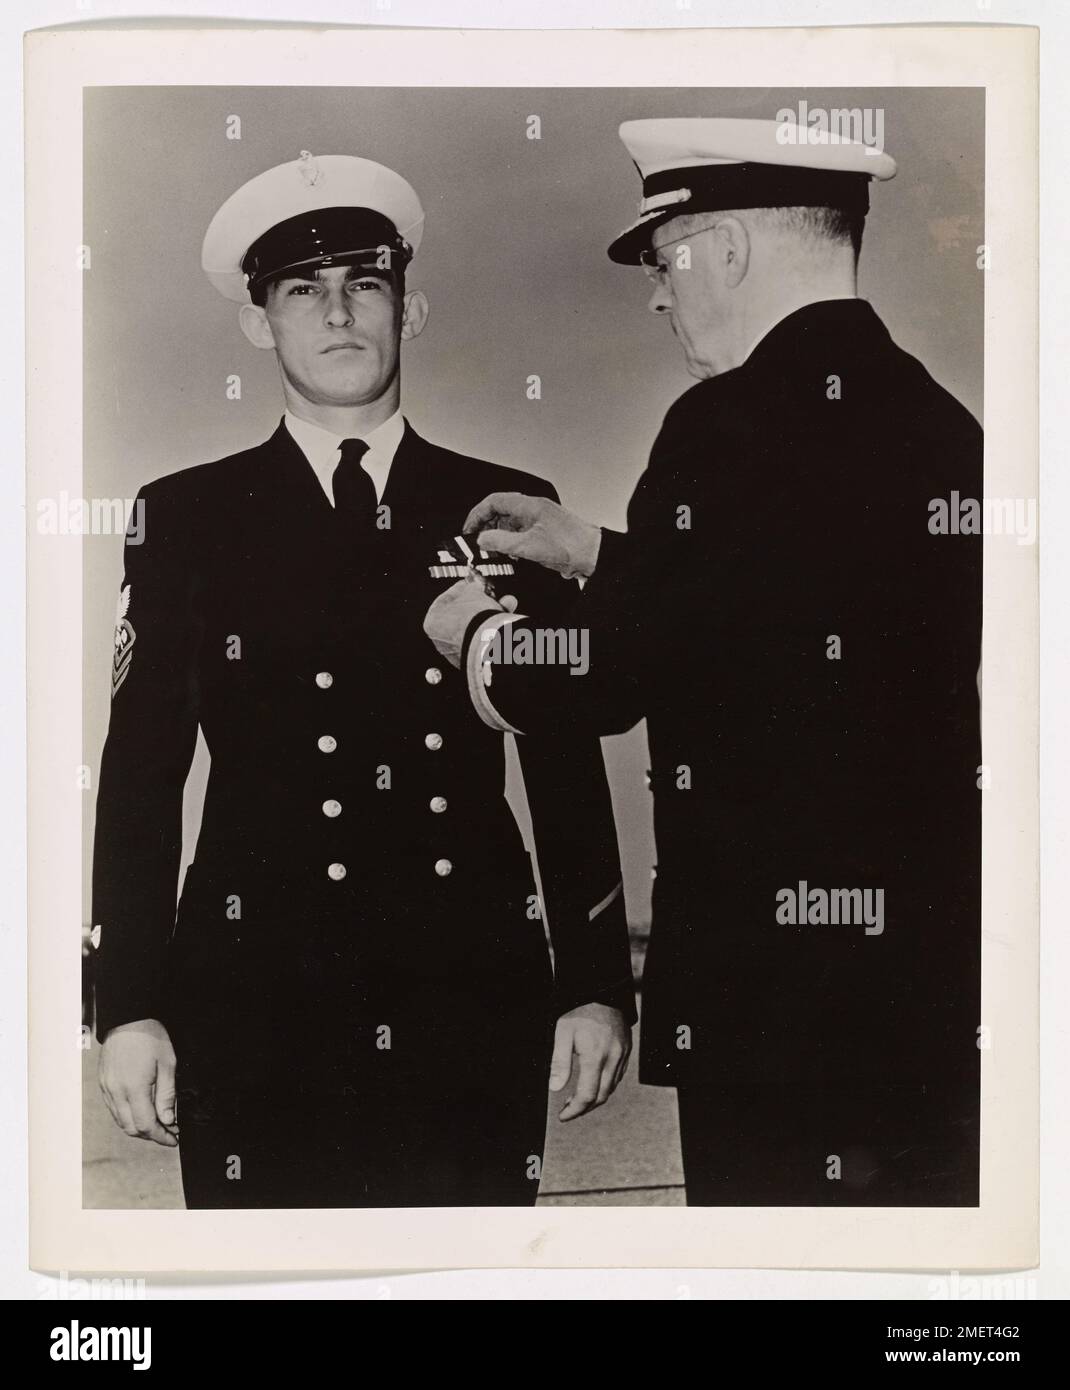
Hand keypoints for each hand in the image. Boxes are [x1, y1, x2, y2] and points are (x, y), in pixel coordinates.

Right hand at [98, 1018, 178, 1146]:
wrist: (128, 1019)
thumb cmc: (150, 1038)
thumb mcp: (168, 1064)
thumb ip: (167, 1095)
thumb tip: (168, 1120)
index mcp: (134, 1088)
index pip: (146, 1125)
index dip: (161, 1136)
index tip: (173, 1139)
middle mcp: (116, 1092)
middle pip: (131, 1128)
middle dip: (151, 1135)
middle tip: (168, 1131)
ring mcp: (107, 1089)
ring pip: (121, 1121)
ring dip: (138, 1127)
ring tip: (157, 1123)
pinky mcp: (103, 1084)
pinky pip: (114, 1109)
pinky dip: (127, 1116)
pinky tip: (140, 1110)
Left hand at [423, 571, 502, 667]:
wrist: (487, 642)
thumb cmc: (474, 617)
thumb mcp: (472, 590)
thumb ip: (471, 585)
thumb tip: (476, 584)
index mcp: (432, 622)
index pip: (446, 600)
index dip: (462, 589)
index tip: (472, 584)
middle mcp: (441, 640)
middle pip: (463, 615)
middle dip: (480, 603)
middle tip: (491, 596)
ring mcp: (457, 652)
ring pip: (475, 627)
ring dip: (490, 615)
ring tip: (505, 606)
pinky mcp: (474, 660)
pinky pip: (484, 639)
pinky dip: (494, 630)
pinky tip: (506, 619)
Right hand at [464, 492, 601, 579]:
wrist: (594, 554)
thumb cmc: (570, 546)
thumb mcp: (528, 546)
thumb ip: (501, 541)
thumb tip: (482, 539)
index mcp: (529, 506)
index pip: (494, 501)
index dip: (478, 514)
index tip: (470, 530)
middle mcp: (534, 509)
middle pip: (501, 510)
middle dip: (486, 524)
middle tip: (478, 541)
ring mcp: (540, 519)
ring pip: (511, 521)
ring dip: (499, 533)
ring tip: (492, 549)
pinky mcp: (545, 531)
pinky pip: (521, 530)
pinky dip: (511, 539)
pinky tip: (511, 552)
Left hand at [549, 1002, 631, 1120]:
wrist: (604, 992)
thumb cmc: (580, 1011)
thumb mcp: (563, 1033)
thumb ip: (559, 1062)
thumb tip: (555, 1088)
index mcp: (595, 1056)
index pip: (587, 1095)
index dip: (575, 1110)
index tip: (563, 1116)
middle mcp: (612, 1059)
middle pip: (602, 1096)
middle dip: (584, 1108)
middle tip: (568, 1109)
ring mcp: (622, 1056)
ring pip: (611, 1088)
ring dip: (595, 1098)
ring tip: (577, 1098)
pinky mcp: (627, 1052)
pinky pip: (618, 1077)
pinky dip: (605, 1085)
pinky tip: (593, 1082)